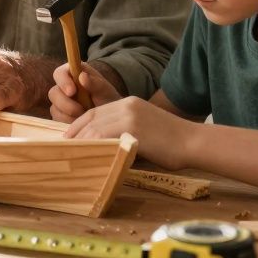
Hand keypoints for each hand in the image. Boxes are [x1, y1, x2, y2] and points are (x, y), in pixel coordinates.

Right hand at [48, 62, 122, 122]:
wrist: (110, 118)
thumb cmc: (108, 99)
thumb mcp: (105, 91)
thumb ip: (95, 83)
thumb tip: (82, 76)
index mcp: (73, 74)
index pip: (59, 73)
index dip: (63, 81)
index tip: (72, 91)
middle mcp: (63, 87)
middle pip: (53, 93)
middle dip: (65, 103)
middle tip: (81, 110)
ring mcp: (60, 102)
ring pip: (54, 109)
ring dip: (69, 115)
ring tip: (85, 116)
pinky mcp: (59, 116)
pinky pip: (58, 121)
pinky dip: (69, 123)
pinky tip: (81, 122)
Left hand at [65, 96, 191, 169]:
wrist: (193, 142)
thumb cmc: (173, 144)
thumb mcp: (145, 131)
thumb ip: (125, 132)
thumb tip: (107, 147)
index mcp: (129, 103)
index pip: (95, 111)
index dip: (80, 124)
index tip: (69, 137)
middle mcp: (127, 104)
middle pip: (91, 116)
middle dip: (75, 131)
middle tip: (64, 146)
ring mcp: (129, 114)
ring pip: (95, 126)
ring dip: (80, 140)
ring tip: (70, 153)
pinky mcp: (132, 126)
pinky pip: (104, 134)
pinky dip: (91, 144)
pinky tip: (85, 154)